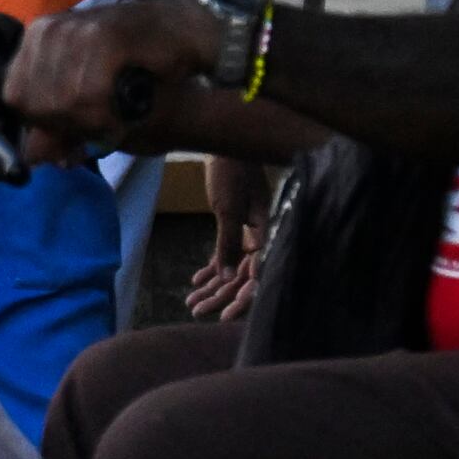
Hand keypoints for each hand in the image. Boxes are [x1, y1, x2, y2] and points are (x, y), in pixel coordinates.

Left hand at [2, 0, 224, 160]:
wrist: (188, 38)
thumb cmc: (136, 72)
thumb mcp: (90, 105)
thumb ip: (59, 128)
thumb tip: (31, 157)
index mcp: (37, 38)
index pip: (14, 96)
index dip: (43, 123)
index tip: (72, 131)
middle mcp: (48, 29)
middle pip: (34, 102)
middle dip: (67, 125)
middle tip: (100, 126)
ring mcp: (75, 29)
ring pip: (61, 101)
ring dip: (90, 123)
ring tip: (114, 118)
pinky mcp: (105, 36)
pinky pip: (88, 95)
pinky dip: (105, 116)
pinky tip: (122, 115)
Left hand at [186, 157, 275, 317]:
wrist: (227, 143)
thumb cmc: (232, 172)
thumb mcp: (228, 210)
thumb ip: (229, 243)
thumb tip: (225, 278)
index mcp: (266, 234)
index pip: (258, 275)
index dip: (243, 298)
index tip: (225, 316)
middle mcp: (262, 236)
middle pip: (241, 275)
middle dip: (219, 296)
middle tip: (196, 312)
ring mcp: (250, 231)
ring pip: (231, 266)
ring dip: (212, 284)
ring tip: (191, 302)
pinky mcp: (237, 224)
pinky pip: (226, 251)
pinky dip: (212, 265)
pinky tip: (196, 281)